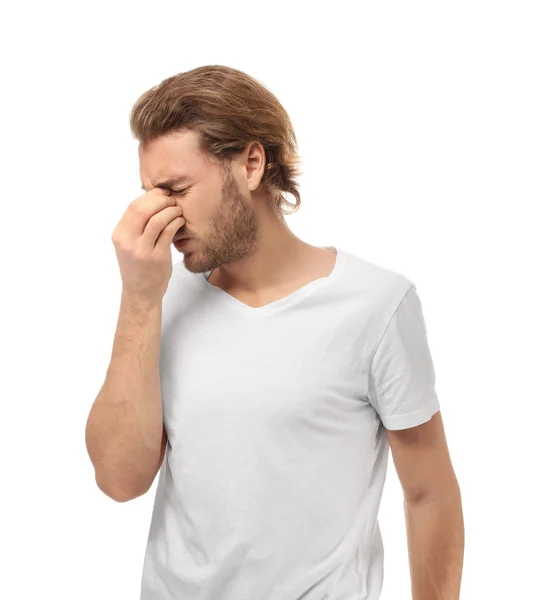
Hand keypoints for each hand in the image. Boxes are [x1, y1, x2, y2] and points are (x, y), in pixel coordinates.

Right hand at [111, 188, 184, 307]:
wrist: (140, 293)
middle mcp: (127, 241)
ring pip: (157, 219)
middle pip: (143, 208)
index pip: (133, 206)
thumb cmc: (138, 267)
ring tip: (178, 210)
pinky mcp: (157, 257)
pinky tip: (180, 221)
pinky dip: (176, 222)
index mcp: (119, 234)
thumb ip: (136, 225)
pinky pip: (168, 232)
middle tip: (172, 200)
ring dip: (170, 210)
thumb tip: (153, 200)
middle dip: (160, 199)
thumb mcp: (130, 244)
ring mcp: (142, 249)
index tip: (163, 193)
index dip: (150, 195)